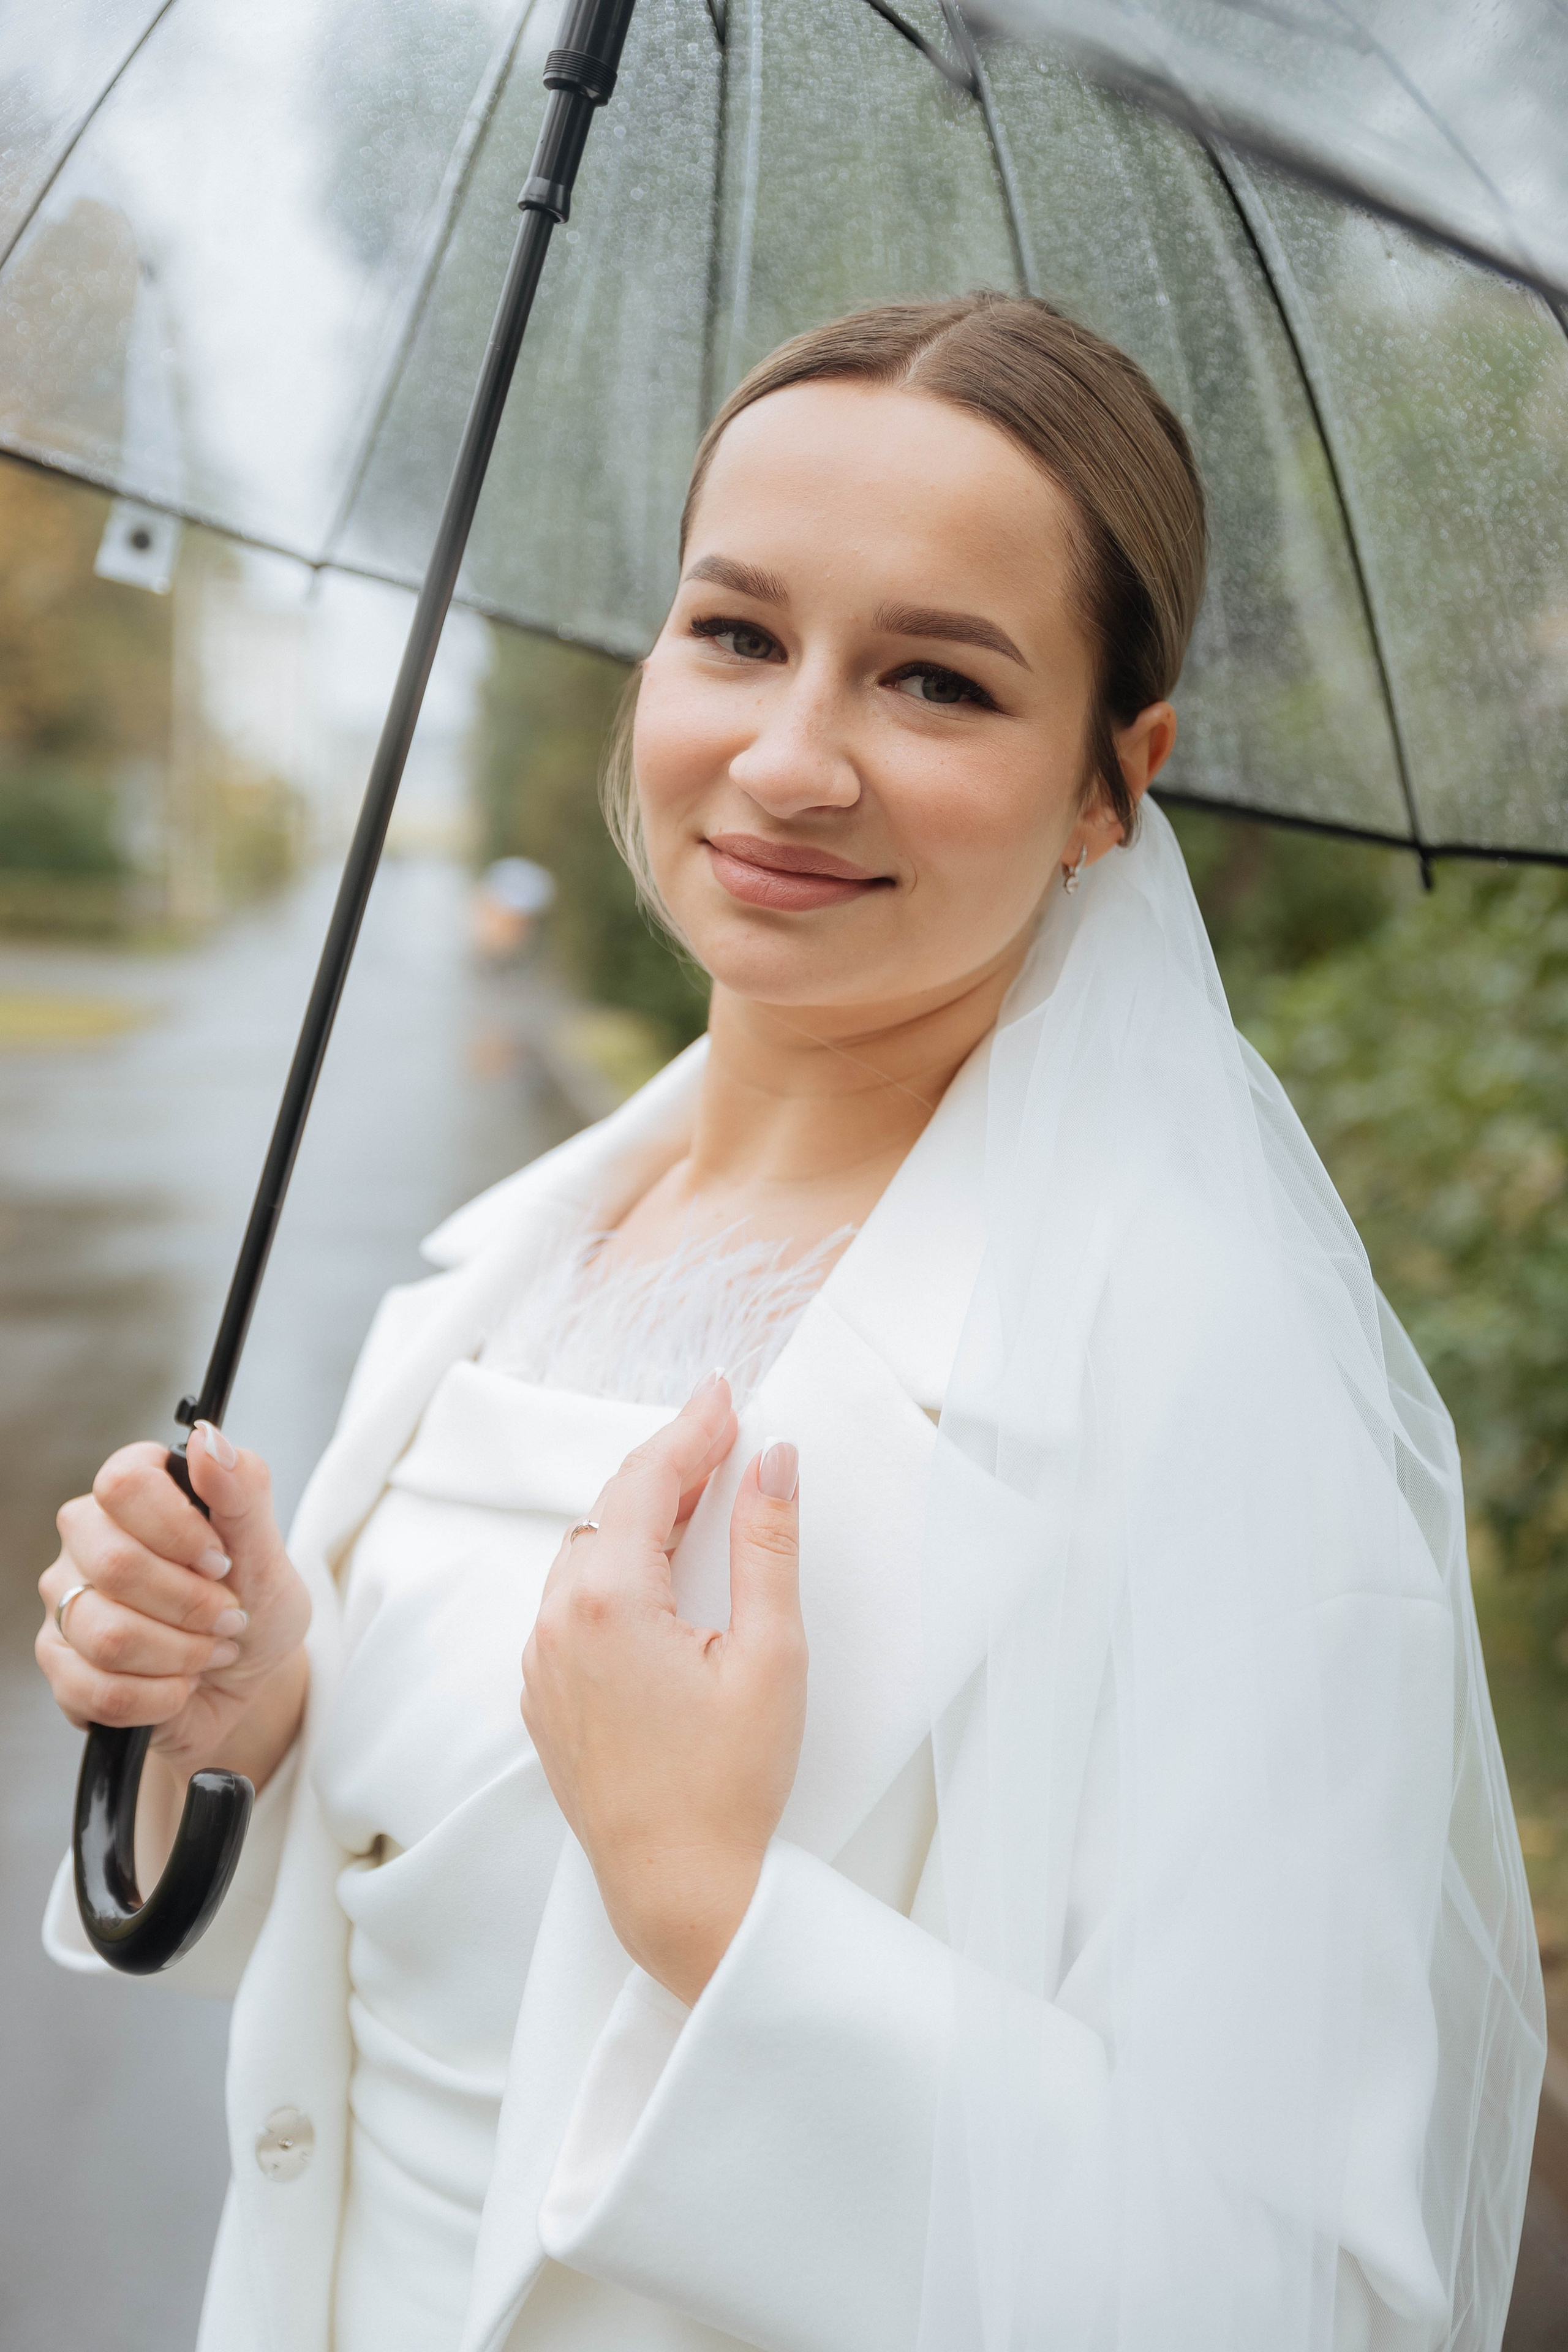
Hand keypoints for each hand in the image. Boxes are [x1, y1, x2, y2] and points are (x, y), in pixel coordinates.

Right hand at [36, 1422, 310, 1794]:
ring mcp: (65, 1604)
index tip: (220, 1560)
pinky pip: (99, 1690)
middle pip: (115, 1563)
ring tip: (210, 1652)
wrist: (246, 1683)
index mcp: (133, 1497)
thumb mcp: (267, 1551)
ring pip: (108, 1635)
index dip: (177, 1527)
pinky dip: (160, 1697)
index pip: (124, 1482)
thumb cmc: (253, 1606)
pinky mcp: (61, 1667)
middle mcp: (87, 1542)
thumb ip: (243, 1490)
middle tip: (228, 1616)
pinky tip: (181, 1685)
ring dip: (182, 1654)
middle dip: (190, 1603)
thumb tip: (209, 1437)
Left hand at [522, 1374, 805, 2005]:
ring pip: (584, 1553)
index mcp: (606, 1603)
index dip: (691, 1430)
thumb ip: (767, 1545)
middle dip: (668, 1464)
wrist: (678, 1890)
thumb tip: (773, 1460)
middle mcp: (555, 1624)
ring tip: (699, 1489)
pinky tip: (656, 1568)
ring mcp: (540, 1665)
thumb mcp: (770, 1655)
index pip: (647, 1482)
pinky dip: (613, 1567)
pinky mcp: (545, 1699)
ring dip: (637, 1514)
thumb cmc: (730, 1784)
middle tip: (723, 1431)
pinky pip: (569, 1603)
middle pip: (610, 1509)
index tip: (723, 1393)